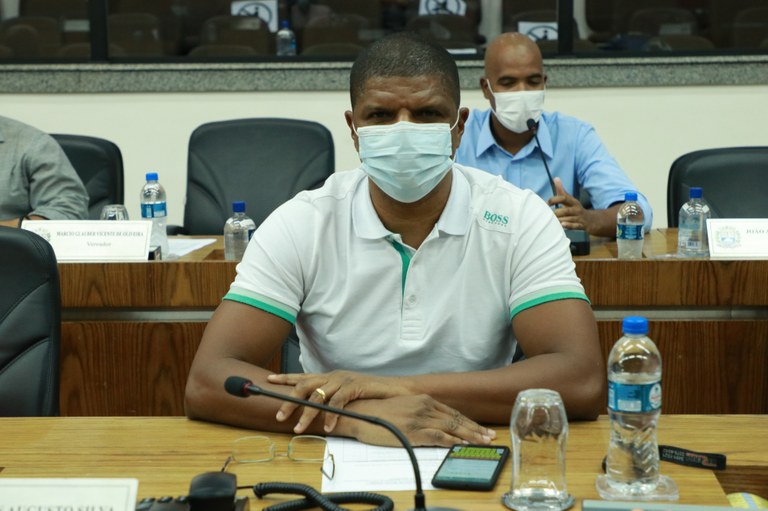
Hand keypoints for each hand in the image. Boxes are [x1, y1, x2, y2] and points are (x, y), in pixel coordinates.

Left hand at [268, 370, 411, 432]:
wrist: (397, 388)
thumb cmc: (372, 394)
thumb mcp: (348, 395)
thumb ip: (332, 399)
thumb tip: (316, 411)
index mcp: (330, 377)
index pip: (304, 376)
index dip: (286, 377)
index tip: (269, 380)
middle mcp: (334, 376)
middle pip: (305, 385)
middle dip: (290, 401)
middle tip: (279, 416)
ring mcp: (344, 380)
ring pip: (318, 395)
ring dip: (307, 414)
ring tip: (299, 428)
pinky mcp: (355, 386)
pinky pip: (338, 402)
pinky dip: (331, 416)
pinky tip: (327, 428)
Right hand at [334, 395, 496, 446]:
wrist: (361, 414)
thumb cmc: (380, 414)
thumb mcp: (404, 409)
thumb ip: (420, 414)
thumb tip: (435, 424)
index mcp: (423, 400)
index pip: (452, 413)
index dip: (469, 422)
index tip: (481, 430)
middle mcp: (424, 406)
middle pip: (456, 419)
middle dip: (475, 429)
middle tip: (489, 437)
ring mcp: (419, 418)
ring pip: (451, 427)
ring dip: (468, 436)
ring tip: (482, 442)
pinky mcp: (412, 431)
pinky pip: (436, 436)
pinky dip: (450, 440)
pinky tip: (460, 444)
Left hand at [547, 177, 590, 230]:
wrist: (593, 220)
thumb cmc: (577, 209)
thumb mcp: (570, 200)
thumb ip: (561, 191)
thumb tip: (556, 178)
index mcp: (573, 202)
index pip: (564, 198)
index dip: (555, 200)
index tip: (547, 203)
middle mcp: (577, 209)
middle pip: (567, 210)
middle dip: (557, 212)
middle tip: (548, 215)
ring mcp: (580, 218)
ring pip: (570, 218)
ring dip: (561, 220)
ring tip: (553, 221)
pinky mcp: (582, 226)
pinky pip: (575, 226)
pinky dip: (569, 225)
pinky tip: (562, 225)